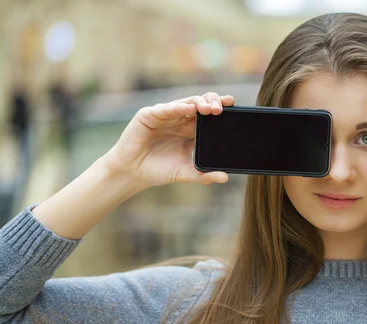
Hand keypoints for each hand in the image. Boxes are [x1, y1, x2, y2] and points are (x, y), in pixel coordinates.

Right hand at [101, 92, 233, 188]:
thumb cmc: (158, 170)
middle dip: (212, 103)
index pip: (208, 115)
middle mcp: (179, 119)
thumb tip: (225, 177)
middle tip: (221, 110)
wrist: (132, 173)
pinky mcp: (149, 115)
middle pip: (199, 105)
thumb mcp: (185, 173)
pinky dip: (176, 107)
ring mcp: (164, 115)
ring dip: (198, 103)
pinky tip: (187, 108)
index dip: (220, 108)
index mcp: (190, 130)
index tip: (234, 106)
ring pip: (185, 103)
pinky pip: (165, 109)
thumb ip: (204, 175)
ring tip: (209, 108)